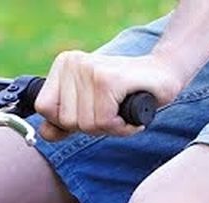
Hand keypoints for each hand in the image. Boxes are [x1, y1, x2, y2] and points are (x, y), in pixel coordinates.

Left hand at [35, 50, 185, 141]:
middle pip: (67, 121)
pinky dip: (122, 127)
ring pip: (87, 125)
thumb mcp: (89, 107)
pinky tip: (130, 112)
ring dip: (110, 127)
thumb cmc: (126, 93)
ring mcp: (90, 69)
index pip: (44, 109)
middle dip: (93, 126)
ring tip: (122, 108)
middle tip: (113, 109)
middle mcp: (73, 63)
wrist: (164, 74)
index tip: (92, 109)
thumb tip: (45, 134)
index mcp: (64, 64)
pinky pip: (105, 122)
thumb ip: (64, 121)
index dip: (68, 121)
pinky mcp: (108, 80)